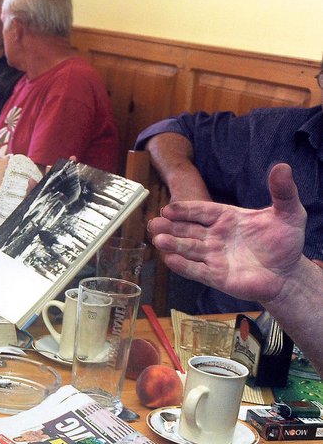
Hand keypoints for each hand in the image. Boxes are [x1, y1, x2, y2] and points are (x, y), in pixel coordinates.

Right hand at [148, 163, 304, 304]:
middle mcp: (215, 237)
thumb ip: (283, 191)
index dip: (185, 209)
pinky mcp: (216, 276)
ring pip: (188, 249)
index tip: (169, 208)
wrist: (289, 273)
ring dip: (173, 245)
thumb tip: (282, 166)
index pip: (202, 211)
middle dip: (171, 227)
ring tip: (158, 240)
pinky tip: (169, 260)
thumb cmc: (286, 242)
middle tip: (154, 223)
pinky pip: (196, 270)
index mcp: (227, 218)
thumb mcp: (289, 212)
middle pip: (188, 230)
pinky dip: (183, 266)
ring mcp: (214, 257)